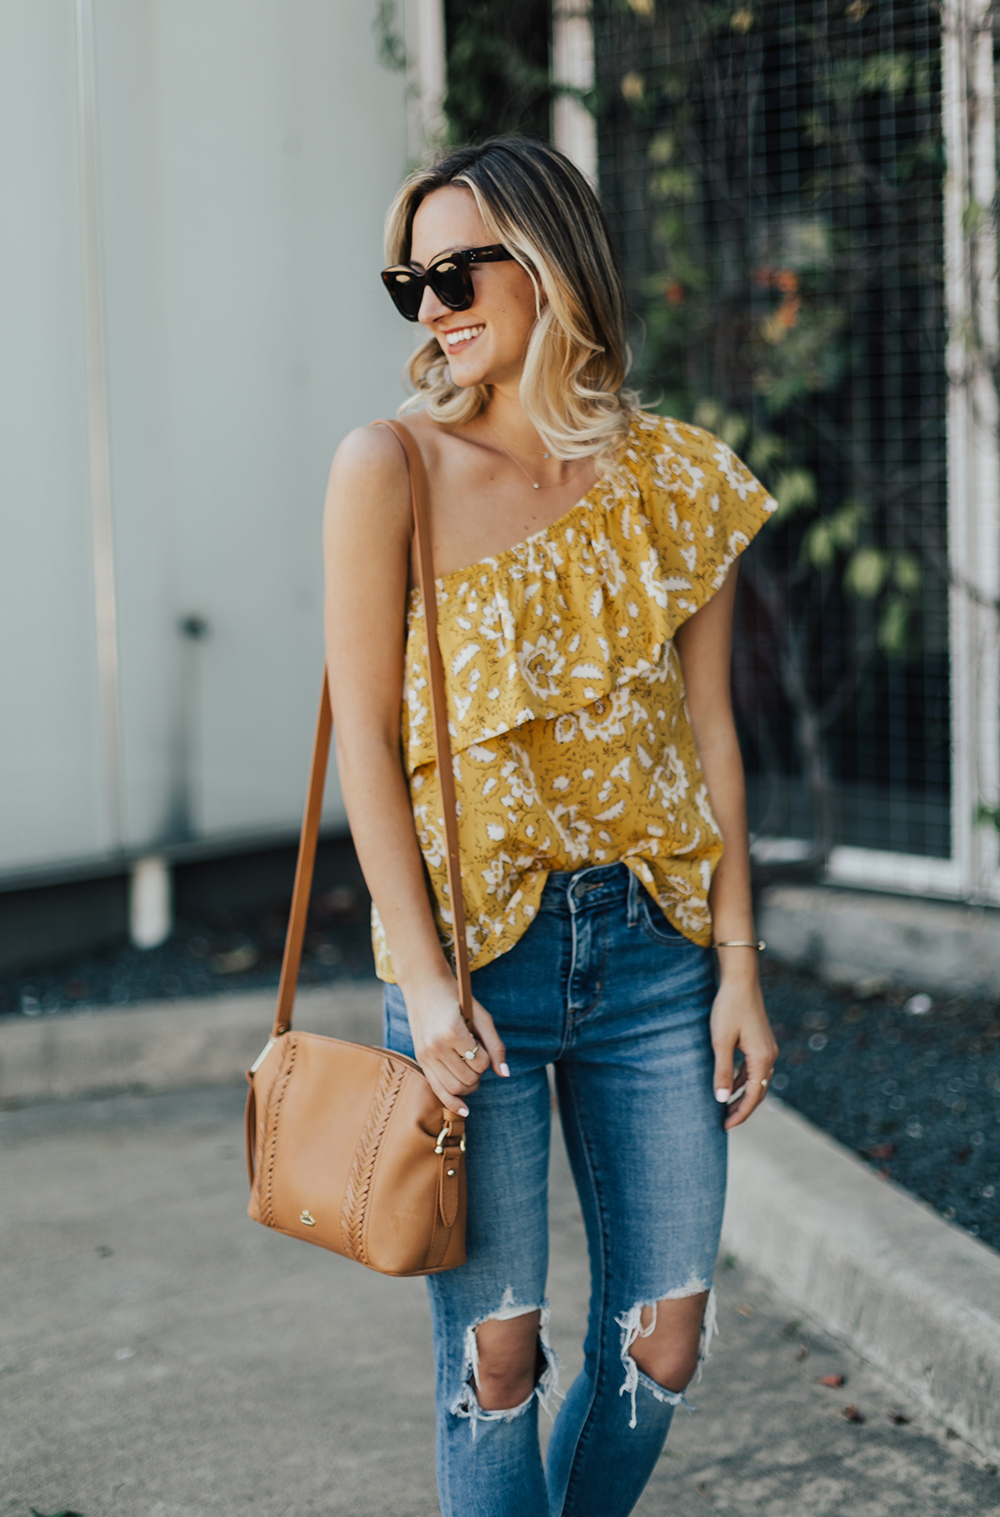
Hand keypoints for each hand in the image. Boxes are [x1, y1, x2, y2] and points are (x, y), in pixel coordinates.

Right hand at [400, 971, 508, 1113]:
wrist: (424, 986)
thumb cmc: (457, 999)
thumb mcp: (482, 1017)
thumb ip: (496, 1046)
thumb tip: (505, 1074)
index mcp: (452, 1032)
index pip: (479, 1063)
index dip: (487, 1059)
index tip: (482, 1045)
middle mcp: (435, 1046)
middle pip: (468, 1079)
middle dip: (479, 1075)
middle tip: (478, 1059)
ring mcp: (425, 1054)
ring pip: (454, 1088)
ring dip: (469, 1086)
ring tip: (472, 1072)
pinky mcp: (420, 1059)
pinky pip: (436, 1089)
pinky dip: (451, 1102)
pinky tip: (463, 1111)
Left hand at [709, 964, 777, 1130]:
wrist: (740, 980)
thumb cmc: (729, 1008)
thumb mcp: (721, 1042)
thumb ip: (722, 1072)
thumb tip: (722, 1100)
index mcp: (762, 1059)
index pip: (753, 1096)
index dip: (740, 1113)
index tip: (725, 1126)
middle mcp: (770, 1056)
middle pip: (759, 1092)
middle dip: (743, 1108)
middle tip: (725, 1122)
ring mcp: (767, 1048)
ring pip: (757, 1080)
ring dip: (743, 1094)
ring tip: (726, 1106)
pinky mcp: (762, 1041)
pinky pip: (755, 1068)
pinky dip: (744, 1080)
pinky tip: (731, 1083)